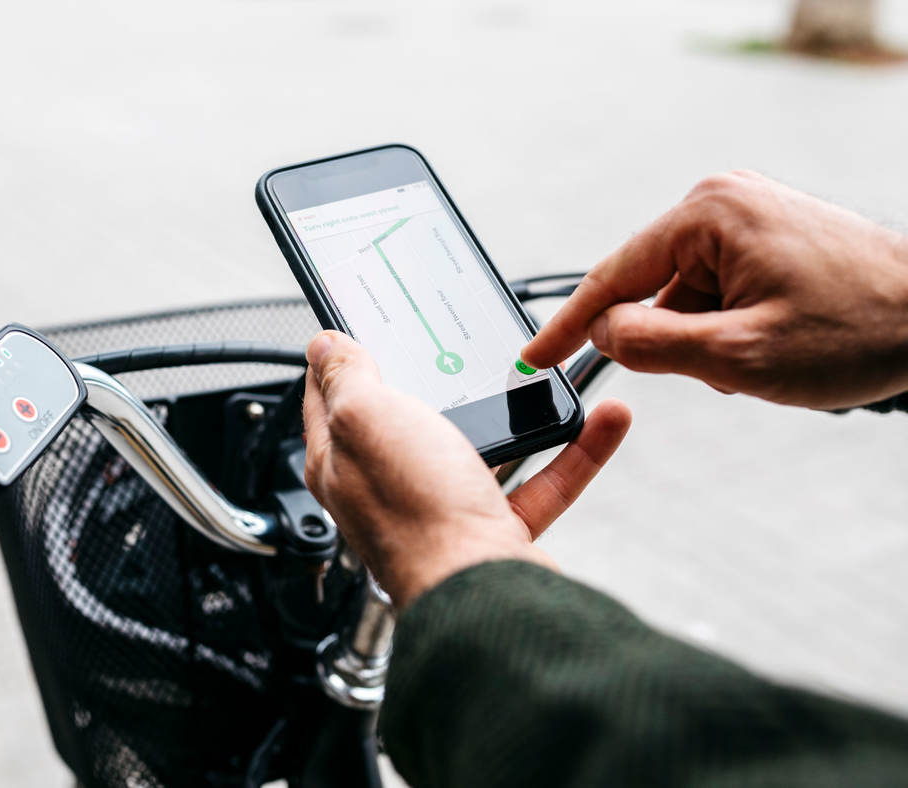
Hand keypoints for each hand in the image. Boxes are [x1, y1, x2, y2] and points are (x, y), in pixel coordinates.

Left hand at [302, 331, 630, 608]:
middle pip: (406, 420)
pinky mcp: (493, 532)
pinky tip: (599, 420)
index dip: (340, 358)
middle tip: (458, 341)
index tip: (361, 326)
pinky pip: (540, 481)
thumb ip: (346, 378)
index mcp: (342, 460)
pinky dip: (573, 451)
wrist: (482, 594)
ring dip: (517, 408)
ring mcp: (442, 509)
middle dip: (437, 378)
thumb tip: (322, 346)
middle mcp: (387, 487)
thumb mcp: (366, 418)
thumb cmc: (416, 514)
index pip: (329, 398)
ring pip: (481, 445)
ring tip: (543, 372)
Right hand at [522, 171, 907, 408]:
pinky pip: (718, 290)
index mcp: (709, 212)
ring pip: (687, 297)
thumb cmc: (858, 329)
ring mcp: (746, 214)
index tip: (532, 359)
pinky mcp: (766, 233)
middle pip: (654, 289)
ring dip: (711, 338)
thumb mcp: (741, 353)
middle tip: (731, 365)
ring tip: (771, 352)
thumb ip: (652, 344)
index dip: (567, 326)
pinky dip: (731, 326)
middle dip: (679, 339)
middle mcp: (722, 200)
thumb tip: (601, 332)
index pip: (613, 275)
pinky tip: (777, 339)